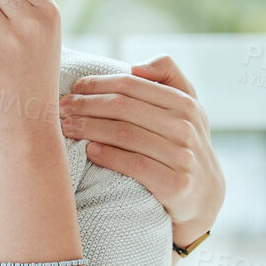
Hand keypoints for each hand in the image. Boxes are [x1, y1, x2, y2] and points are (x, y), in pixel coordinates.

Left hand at [59, 55, 224, 248]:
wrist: (204, 199)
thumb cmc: (184, 147)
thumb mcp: (187, 111)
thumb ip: (168, 78)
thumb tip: (136, 66)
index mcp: (185, 104)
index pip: (131, 85)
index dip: (98, 83)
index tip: (74, 87)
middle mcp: (186, 127)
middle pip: (123, 107)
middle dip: (86, 105)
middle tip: (60, 108)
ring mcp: (183, 156)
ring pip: (124, 134)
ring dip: (89, 128)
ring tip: (66, 128)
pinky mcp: (176, 185)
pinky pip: (134, 165)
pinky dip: (108, 155)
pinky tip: (89, 151)